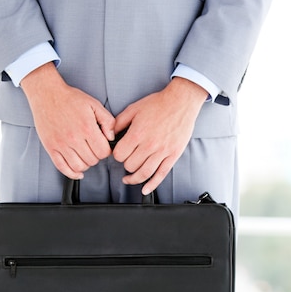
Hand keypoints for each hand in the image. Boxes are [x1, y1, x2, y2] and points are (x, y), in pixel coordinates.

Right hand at [21, 63, 115, 178]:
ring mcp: (61, 144)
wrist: (47, 94)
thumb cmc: (70, 98)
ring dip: (85, 164)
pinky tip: (77, 171)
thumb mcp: (94, 104)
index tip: (103, 146)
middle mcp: (74, 138)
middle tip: (93, 148)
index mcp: (87, 128)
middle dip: (96, 156)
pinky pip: (62, 168)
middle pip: (92, 161)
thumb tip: (111, 137)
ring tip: (85, 155)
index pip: (103, 152)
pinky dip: (72, 173)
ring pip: (79, 166)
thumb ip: (108, 121)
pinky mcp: (51, 147)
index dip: (106, 151)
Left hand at [113, 77, 207, 194]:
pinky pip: (161, 175)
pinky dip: (152, 185)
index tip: (119, 152)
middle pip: (130, 165)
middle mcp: (149, 145)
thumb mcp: (133, 109)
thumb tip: (109, 135)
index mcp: (137, 134)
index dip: (116, 154)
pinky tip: (145, 189)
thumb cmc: (158, 104)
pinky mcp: (173, 155)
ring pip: (143, 173)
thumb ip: (118, 123)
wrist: (180, 101)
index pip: (119, 155)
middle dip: (125, 164)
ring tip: (129, 178)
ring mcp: (162, 152)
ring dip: (133, 178)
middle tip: (127, 160)